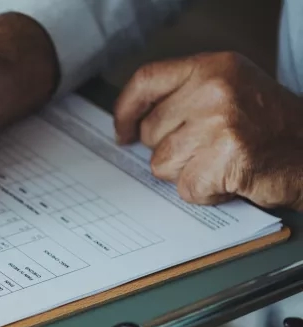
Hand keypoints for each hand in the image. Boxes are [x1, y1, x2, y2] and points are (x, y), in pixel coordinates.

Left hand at [114, 51, 302, 209]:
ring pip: (162, 163)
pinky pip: (185, 187)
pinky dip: (205, 192)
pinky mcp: (223, 158)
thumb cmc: (269, 127)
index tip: (122, 130)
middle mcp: (214, 90)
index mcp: (213, 67)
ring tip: (220, 162)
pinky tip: (229, 178)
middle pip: (151, 131)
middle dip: (171, 149)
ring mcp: (219, 123)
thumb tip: (133, 125)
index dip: (126, 109)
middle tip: (207, 149)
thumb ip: (184, 98)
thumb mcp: (229, 90)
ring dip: (187, 172)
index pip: (146, 80)